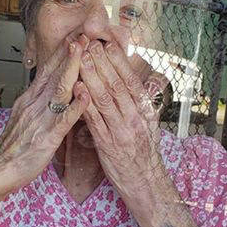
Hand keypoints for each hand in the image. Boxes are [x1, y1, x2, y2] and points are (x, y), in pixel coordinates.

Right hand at [0, 34, 89, 197]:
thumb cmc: (14, 147)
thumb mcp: (23, 116)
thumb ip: (37, 102)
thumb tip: (50, 89)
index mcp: (30, 98)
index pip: (47, 69)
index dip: (61, 52)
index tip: (74, 35)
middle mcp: (34, 104)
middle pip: (54, 73)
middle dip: (70, 52)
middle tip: (84, 34)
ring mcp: (40, 119)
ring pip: (60, 89)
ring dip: (74, 69)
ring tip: (85, 52)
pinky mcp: (47, 137)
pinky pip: (63, 119)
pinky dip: (75, 106)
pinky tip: (86, 95)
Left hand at [77, 40, 166, 210]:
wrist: (145, 183)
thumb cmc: (143, 154)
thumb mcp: (148, 126)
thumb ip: (141, 105)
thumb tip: (138, 83)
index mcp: (145, 112)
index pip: (131, 81)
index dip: (119, 61)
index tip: (108, 44)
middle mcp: (135, 119)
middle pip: (117, 85)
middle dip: (103, 62)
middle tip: (90, 43)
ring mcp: (121, 131)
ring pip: (105, 98)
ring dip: (92, 76)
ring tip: (82, 58)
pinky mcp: (108, 144)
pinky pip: (95, 120)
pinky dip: (85, 103)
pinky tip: (77, 88)